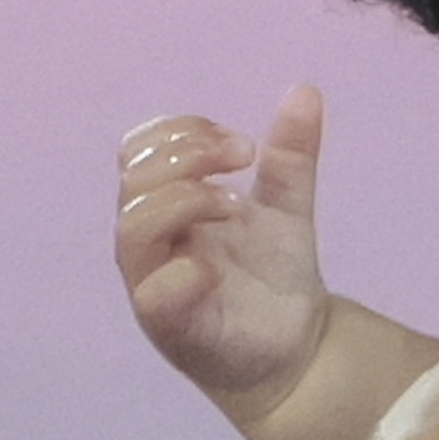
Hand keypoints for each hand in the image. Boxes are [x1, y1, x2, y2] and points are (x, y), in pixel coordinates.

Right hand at [115, 90, 332, 432]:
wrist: (298, 349)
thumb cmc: (273, 278)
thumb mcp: (287, 209)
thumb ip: (290, 156)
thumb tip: (306, 90)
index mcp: (167, 206)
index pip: (139, 149)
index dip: (183, 131)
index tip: (243, 144)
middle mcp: (150, 242)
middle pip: (132, 179)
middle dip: (188, 155)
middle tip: (245, 158)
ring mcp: (153, 284)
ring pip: (132, 229)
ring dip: (185, 201)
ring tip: (237, 206)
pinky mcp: (170, 327)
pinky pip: (152, 294)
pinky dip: (180, 272)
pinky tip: (214, 266)